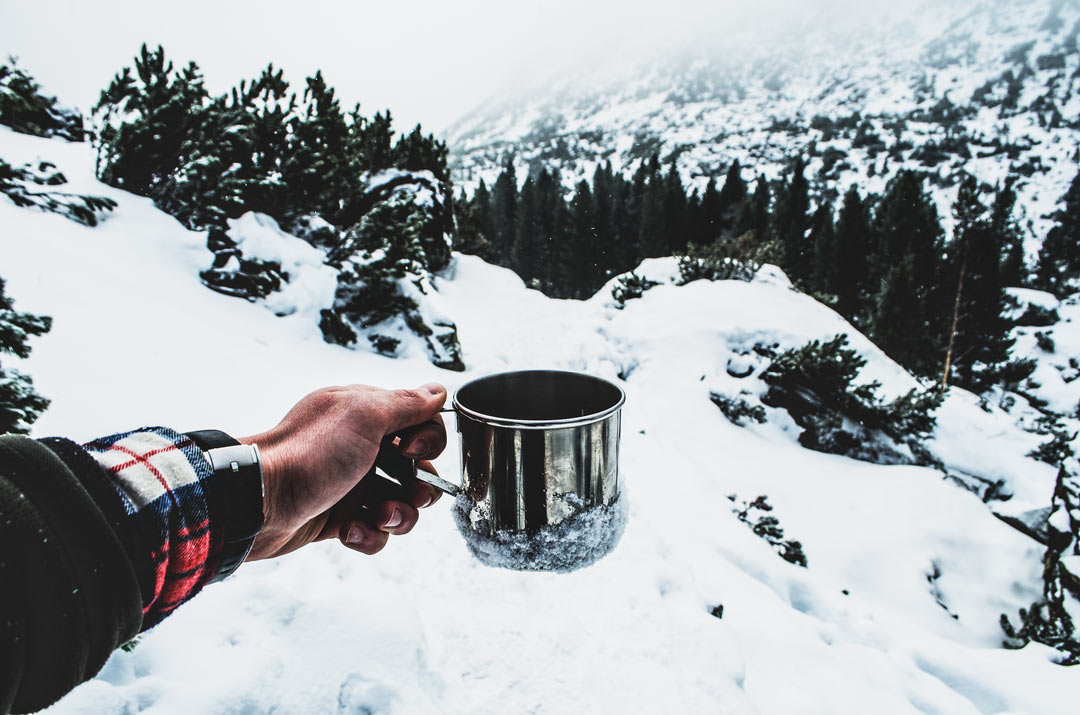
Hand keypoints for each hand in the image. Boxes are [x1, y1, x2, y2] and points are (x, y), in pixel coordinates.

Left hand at [239, 382, 446, 559]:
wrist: (258, 501)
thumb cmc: (309, 454)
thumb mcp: (364, 416)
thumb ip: (406, 403)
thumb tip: (438, 390)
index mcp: (366, 416)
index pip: (420, 423)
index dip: (427, 441)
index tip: (410, 450)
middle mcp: (361, 447)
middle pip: (417, 469)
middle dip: (421, 487)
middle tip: (410, 493)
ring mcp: (351, 484)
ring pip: (400, 504)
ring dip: (399, 516)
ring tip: (379, 518)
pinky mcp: (339, 518)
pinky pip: (373, 531)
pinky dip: (369, 535)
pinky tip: (349, 532)